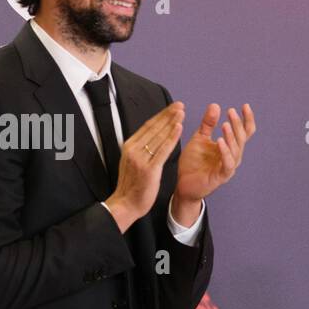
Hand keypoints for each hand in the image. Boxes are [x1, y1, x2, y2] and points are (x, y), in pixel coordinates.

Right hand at [104, 102, 184, 232]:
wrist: (126, 203)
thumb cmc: (133, 185)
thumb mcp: (134, 161)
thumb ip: (141, 149)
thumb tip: (152, 137)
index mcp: (130, 146)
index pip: (148, 126)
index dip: (161, 116)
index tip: (172, 108)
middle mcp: (133, 149)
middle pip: (154, 128)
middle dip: (168, 115)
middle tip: (180, 105)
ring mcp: (140, 158)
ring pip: (159, 136)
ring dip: (171, 122)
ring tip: (182, 112)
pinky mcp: (149, 168)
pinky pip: (163, 150)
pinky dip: (171, 138)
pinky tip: (179, 128)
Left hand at [174, 103, 253, 217]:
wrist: (184, 185)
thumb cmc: (194, 163)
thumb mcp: (199, 138)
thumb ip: (208, 124)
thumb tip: (216, 105)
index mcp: (230, 147)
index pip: (245, 132)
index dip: (247, 119)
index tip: (245, 106)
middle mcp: (233, 156)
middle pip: (241, 138)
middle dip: (237, 124)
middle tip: (231, 111)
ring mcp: (228, 167)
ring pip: (236, 150)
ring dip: (231, 136)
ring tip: (225, 124)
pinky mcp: (221, 176)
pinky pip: (227, 164)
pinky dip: (225, 152)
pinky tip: (219, 141)